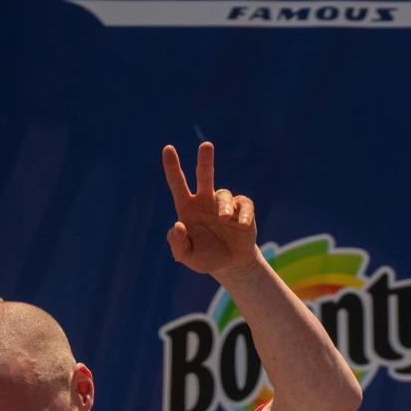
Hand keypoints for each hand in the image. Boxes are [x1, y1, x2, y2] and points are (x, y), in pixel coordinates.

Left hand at [162, 142, 259, 277]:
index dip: (172, 167)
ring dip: (223, 206)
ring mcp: (224, 204)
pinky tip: (240, 225)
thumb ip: (177, 243)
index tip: (167, 148)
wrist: (230, 264)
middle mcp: (205, 201)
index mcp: (187, 208)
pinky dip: (242, 214)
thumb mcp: (186, 255)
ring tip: (224, 218)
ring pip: (223, 195)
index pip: (178, 184)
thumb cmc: (204, 257)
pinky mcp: (243, 209)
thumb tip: (177, 225)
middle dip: (205, 160)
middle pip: (204, 175)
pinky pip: (243, 205)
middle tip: (206, 145)